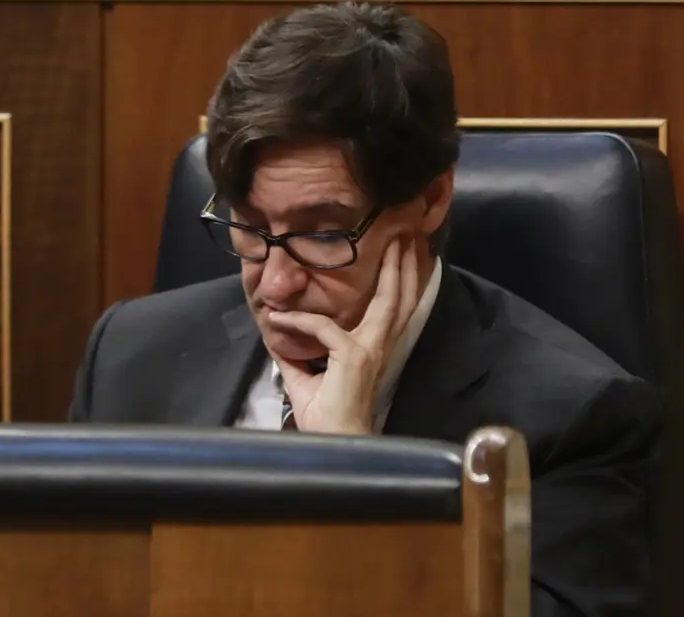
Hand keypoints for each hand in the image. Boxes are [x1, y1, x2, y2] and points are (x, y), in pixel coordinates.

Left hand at [267, 237, 419, 434]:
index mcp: (371, 350)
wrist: (332, 447)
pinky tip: (279, 318)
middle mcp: (377, 346)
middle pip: (399, 298)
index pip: (389, 309)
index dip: (391, 282)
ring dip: (390, 271)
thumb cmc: (324, 420)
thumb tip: (277, 339)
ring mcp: (368, 350)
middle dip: (404, 265)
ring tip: (393, 245)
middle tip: (406, 236)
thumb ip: (296, 358)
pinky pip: (324, 328)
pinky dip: (301, 320)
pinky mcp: (352, 357)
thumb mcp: (305, 381)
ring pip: (386, 302)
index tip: (389, 256)